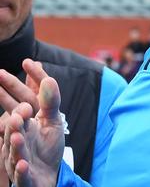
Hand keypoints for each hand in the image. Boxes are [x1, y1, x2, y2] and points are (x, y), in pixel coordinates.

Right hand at [0, 59, 49, 184]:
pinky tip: (24, 164)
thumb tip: (47, 76)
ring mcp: (20, 157)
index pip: (23, 100)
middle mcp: (19, 137)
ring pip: (15, 148)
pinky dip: (21, 170)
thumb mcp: (52, 121)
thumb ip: (50, 100)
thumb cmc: (46, 147)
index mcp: (26, 122)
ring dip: (16, 136)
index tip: (27, 61)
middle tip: (10, 87)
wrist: (45, 176)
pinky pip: (22, 174)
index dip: (21, 83)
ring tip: (18, 121)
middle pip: (14, 121)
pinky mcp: (25, 177)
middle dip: (11, 106)